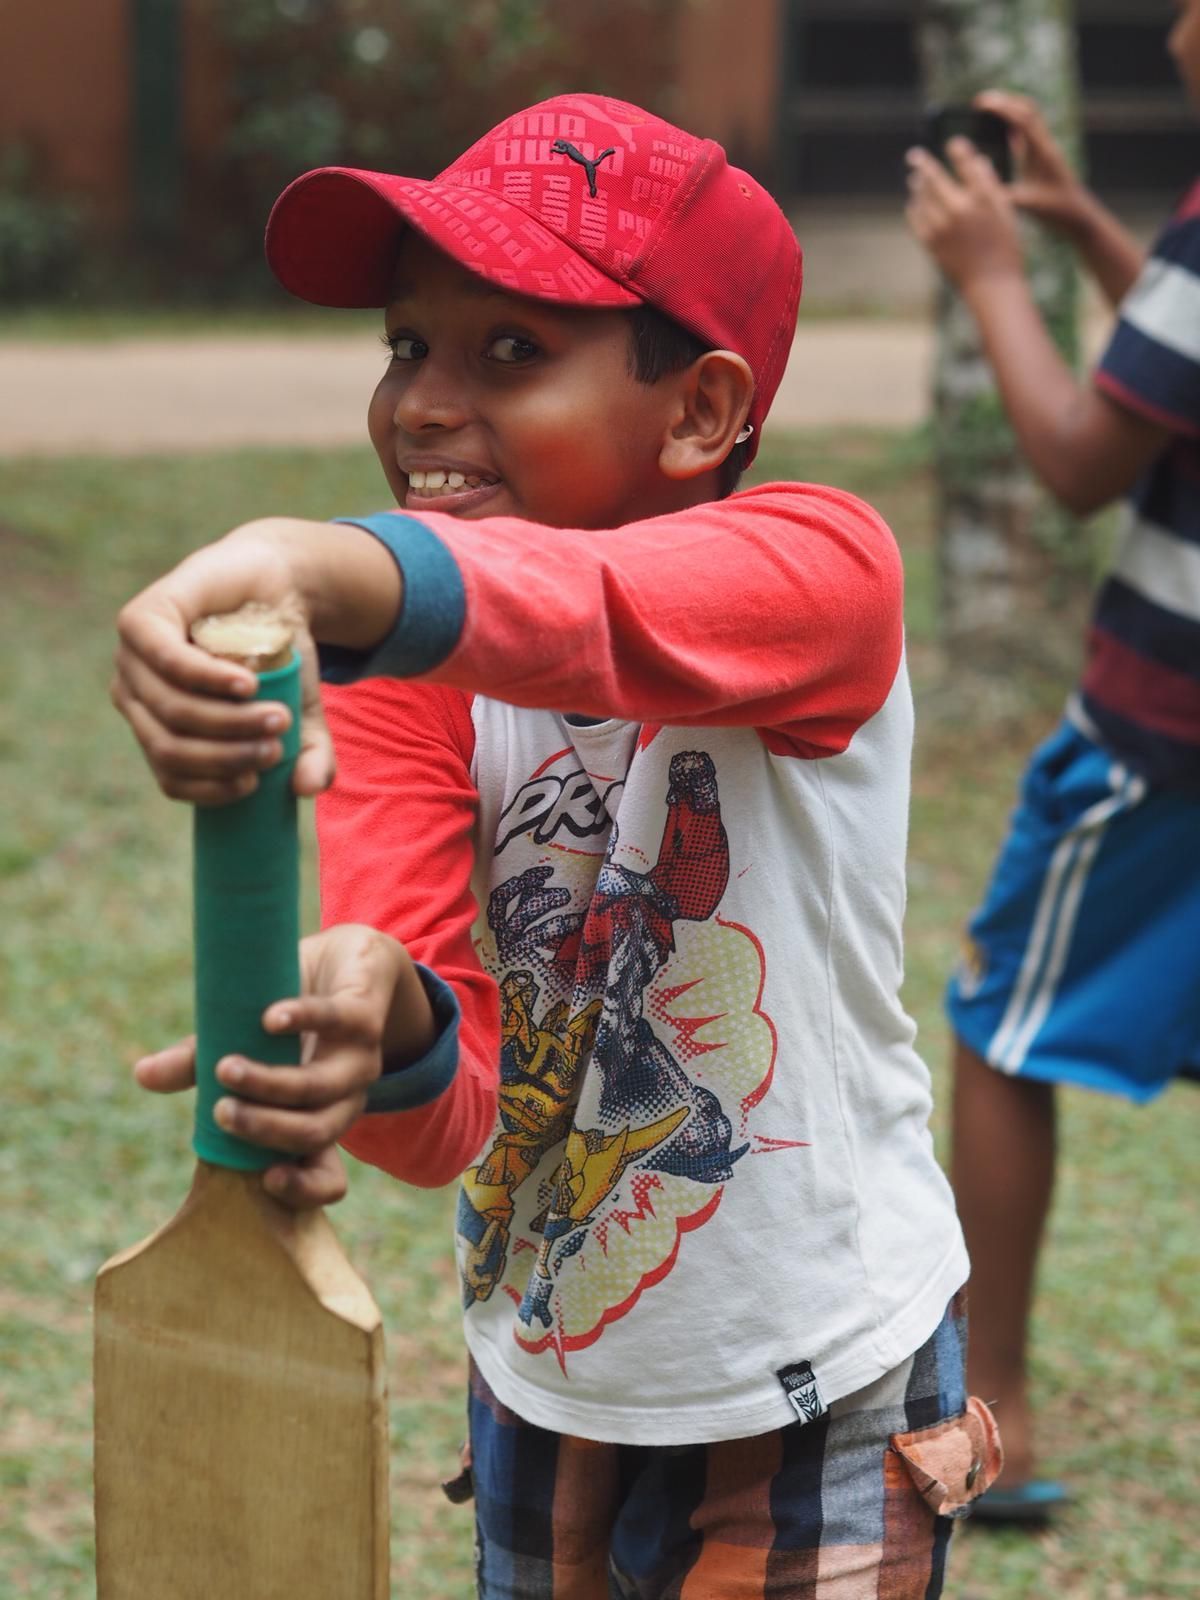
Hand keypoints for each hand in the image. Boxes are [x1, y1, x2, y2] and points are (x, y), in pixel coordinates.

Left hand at [111, 523, 335, 805]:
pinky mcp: (143, 620)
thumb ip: (309, 755)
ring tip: (278, 716)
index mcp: (158, 728)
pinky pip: (169, 661)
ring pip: (173, 710)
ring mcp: (132, 659)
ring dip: (230, 722)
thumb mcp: (300, 712)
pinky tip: (248, 684)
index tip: (257, 782)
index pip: (170, 777)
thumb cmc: (278, 655)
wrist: (275, 586)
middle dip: (226, 755)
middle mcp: (137, 696)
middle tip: (276, 746)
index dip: (210, 789)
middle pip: (170, 747)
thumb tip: (305, 789)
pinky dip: (210, 679)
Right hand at [135, 924, 432, 1207]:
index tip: (265, 1181)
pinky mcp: (365, 1013)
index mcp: (317, 1118)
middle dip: (265, 1128)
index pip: (326, 1176)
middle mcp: (345, 1098)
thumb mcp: (239, 1043)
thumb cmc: (289, 1015)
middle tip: (221, 1111)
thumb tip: (143, 1074)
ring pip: (321, 1086)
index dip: (304, 1188)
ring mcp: (359, 1058)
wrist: (349, 962)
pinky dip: (302, 1020)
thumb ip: (197, 1066)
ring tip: (225, 1068)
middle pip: (314, 1132)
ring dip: (271, 1083)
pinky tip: (270, 1020)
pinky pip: (340, 1021)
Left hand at [905, 138, 1024, 294]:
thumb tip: (978, 162)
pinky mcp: (930, 242)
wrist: (991, 284)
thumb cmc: (1004, 247)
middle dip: (922, 163)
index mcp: (982, 197)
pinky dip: (914, 209)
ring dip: (917, 186)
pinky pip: (916, 219)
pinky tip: (914, 204)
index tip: (952, 143)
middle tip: (914, 155)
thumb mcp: (1005, 212)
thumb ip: (991, 185)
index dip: (958, 150)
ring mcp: (941, 226)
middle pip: (934, 178)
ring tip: (914, 180)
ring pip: (922, 197)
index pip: (966, 163)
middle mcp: (959, 208)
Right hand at [974, 90, 1089, 233]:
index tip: (980, 103)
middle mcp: (1046, 145)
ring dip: (1010, 110)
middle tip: (981, 101)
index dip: (1001, 107)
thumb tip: (981, 184)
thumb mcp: (1028, 204)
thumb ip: (1005, 194)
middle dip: (1005, 101)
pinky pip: (1028, 136)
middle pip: (1027, 109)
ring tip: (987, 112)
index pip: (1022, 119)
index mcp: (1043, 152)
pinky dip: (1014, 128)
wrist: (1079, 217)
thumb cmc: (1058, 211)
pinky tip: (1002, 132)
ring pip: (1028, 119)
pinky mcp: (1044, 157)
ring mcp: (1046, 149)